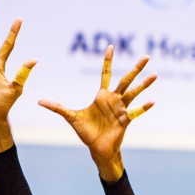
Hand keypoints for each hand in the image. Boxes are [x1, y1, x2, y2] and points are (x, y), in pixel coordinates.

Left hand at [39, 48, 155, 181]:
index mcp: (102, 96)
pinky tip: (151, 102)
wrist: (97, 148)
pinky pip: (135, 112)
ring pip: (134, 93)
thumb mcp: (71, 117)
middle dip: (135, 69)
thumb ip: (58, 108)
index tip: (110, 46)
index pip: (106, 74)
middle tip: (146, 56)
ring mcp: (121, 109)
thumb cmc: (87, 132)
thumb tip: (39, 101)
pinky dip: (142, 108)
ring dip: (144, 85)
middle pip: (125, 80)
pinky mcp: (125, 120)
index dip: (107, 61)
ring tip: (154, 74)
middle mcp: (114, 99)